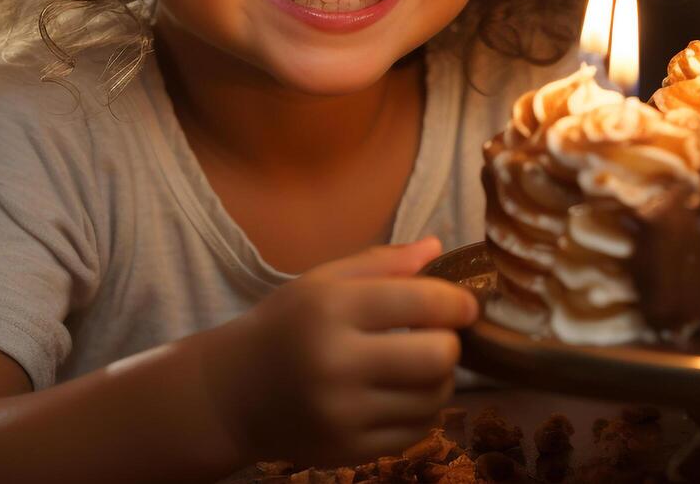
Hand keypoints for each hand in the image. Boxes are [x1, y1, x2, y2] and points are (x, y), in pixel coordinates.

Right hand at [205, 237, 478, 467]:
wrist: (233, 394)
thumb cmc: (284, 327)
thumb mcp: (321, 282)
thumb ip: (382, 263)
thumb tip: (438, 248)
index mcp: (331, 309)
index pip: (421, 303)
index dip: (458, 303)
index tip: (465, 305)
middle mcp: (337, 363)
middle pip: (438, 357)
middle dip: (450, 344)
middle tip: (438, 337)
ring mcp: (343, 414)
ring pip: (434, 398)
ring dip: (439, 380)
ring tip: (418, 366)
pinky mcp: (349, 451)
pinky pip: (416, 432)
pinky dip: (421, 412)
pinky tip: (402, 395)